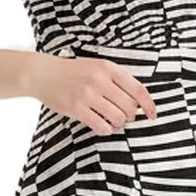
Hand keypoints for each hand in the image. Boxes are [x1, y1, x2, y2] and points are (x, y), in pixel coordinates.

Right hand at [27, 53, 158, 134]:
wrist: (43, 73)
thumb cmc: (73, 72)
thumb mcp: (97, 66)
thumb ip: (116, 80)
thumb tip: (138, 102)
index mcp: (108, 68)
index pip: (137, 89)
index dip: (149, 104)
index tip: (153, 114)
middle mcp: (99, 80)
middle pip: (129, 107)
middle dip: (131, 116)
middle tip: (125, 116)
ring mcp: (87, 95)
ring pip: (118, 118)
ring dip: (118, 123)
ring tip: (112, 120)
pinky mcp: (76, 108)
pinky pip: (101, 126)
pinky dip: (106, 130)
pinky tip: (102, 125)